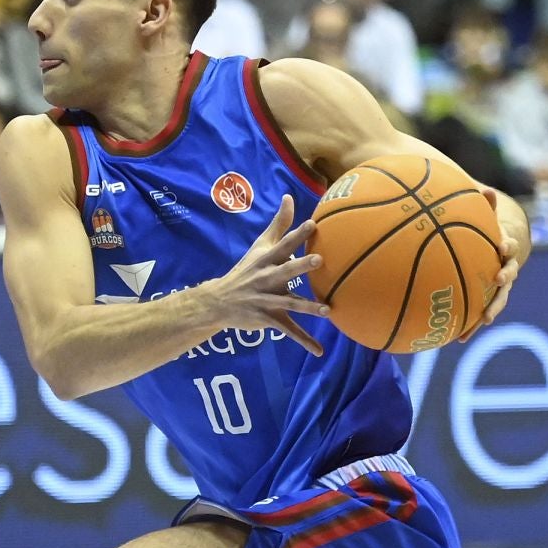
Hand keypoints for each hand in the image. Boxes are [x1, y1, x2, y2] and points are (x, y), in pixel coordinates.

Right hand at [206, 194, 329, 354]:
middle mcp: (267, 279)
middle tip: (318, 260)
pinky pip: (289, 331)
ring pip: (290, 303)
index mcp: (267, 260)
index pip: (283, 244)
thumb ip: (278, 223)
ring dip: (308, 307)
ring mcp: (267, 300)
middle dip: (301, 266)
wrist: (220, 302)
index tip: (313, 223)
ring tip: (327, 310)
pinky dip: (304, 341)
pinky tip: (319, 351)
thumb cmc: (246, 270)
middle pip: (286, 271)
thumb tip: (289, 196)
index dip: (297, 235)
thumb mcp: (260, 246)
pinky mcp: (269, 319)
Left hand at [479, 192, 529, 327]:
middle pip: (510, 276)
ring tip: (484, 320)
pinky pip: (480, 314)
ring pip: (499, 300)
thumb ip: (486, 206)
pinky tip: (458, 339)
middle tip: (499, 279)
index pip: (511, 246)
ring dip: (492, 309)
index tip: (503, 246)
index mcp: (506, 249)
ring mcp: (500, 288)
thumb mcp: (487, 218)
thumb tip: (485, 187)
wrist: (501, 251)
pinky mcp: (489, 301)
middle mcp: (508, 269)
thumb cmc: (489, 231)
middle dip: (505, 279)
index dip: (509, 245)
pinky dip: (472, 326)